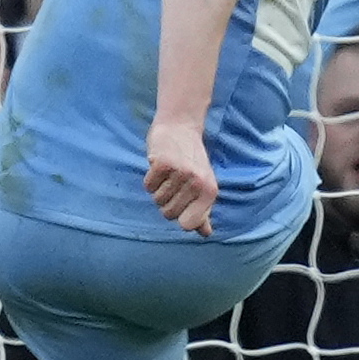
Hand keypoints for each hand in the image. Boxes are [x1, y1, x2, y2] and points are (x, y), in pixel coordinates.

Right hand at [144, 115, 218, 232]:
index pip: (187, 225)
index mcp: (210, 192)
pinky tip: (159, 165)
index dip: (179, 217)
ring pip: (157, 200)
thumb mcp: (203, 185)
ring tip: (168, 173)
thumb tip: (206, 234)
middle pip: (168, 214)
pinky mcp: (162, 163)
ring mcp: (181, 173)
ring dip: (158, 189)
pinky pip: (148, 186)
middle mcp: (198, 183)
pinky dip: (150, 179)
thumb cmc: (192, 160)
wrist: (181, 126)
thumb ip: (203, 211)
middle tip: (174, 183)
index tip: (181, 202)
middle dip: (166, 202)